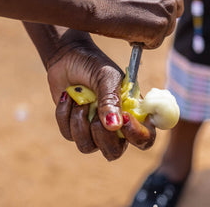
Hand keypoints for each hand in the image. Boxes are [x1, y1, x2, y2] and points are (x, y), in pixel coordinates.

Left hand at [47, 33, 155, 160]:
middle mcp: (115, 126)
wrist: (67, 57)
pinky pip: (68, 134)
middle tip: (94, 112)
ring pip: (87, 147)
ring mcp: (93, 129)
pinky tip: (67, 97)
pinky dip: (65, 114)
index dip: (137, 136)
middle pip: (114, 152)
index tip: (123, 119)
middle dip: (101, 135)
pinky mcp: (73, 128)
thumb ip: (110, 100)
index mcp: (132, 113)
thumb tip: (114, 126)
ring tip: (80, 100)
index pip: (145, 138)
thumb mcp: (105, 77)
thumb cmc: (93, 64)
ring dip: (80, 122)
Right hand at [83, 0, 183, 48]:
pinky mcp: (160, 26)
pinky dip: (143, 42)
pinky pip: (155, 41)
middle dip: (160, 16)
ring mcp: (167, 6)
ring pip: (167, 27)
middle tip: (140, 22)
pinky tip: (127, 34)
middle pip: (175, 9)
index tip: (153, 7)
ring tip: (129, 27)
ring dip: (151, 31)